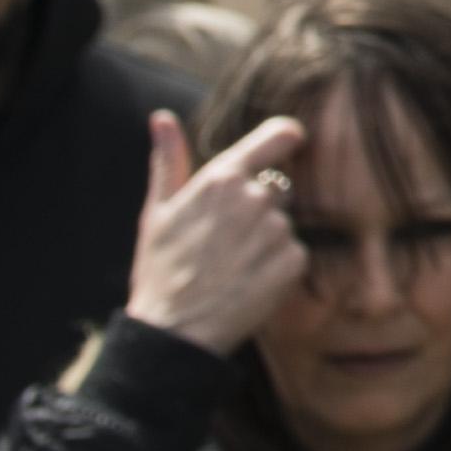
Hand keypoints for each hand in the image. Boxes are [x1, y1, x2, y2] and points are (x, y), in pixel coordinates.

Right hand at [127, 111, 309, 356]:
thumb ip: (167, 160)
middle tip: (224, 244)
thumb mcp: (156, 213)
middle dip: (258, 210)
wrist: (174, 333)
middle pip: (278, 189)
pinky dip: (277, 267)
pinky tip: (247, 283)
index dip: (286, 139)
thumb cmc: (160, 272)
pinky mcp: (294, 261)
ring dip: (265, 241)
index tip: (288, 144)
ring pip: (283, 225)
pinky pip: (294, 254)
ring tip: (230, 268)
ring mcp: (278, 230)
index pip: (281, 135)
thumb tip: (161, 117)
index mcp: (222, 178)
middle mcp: (256, 198)